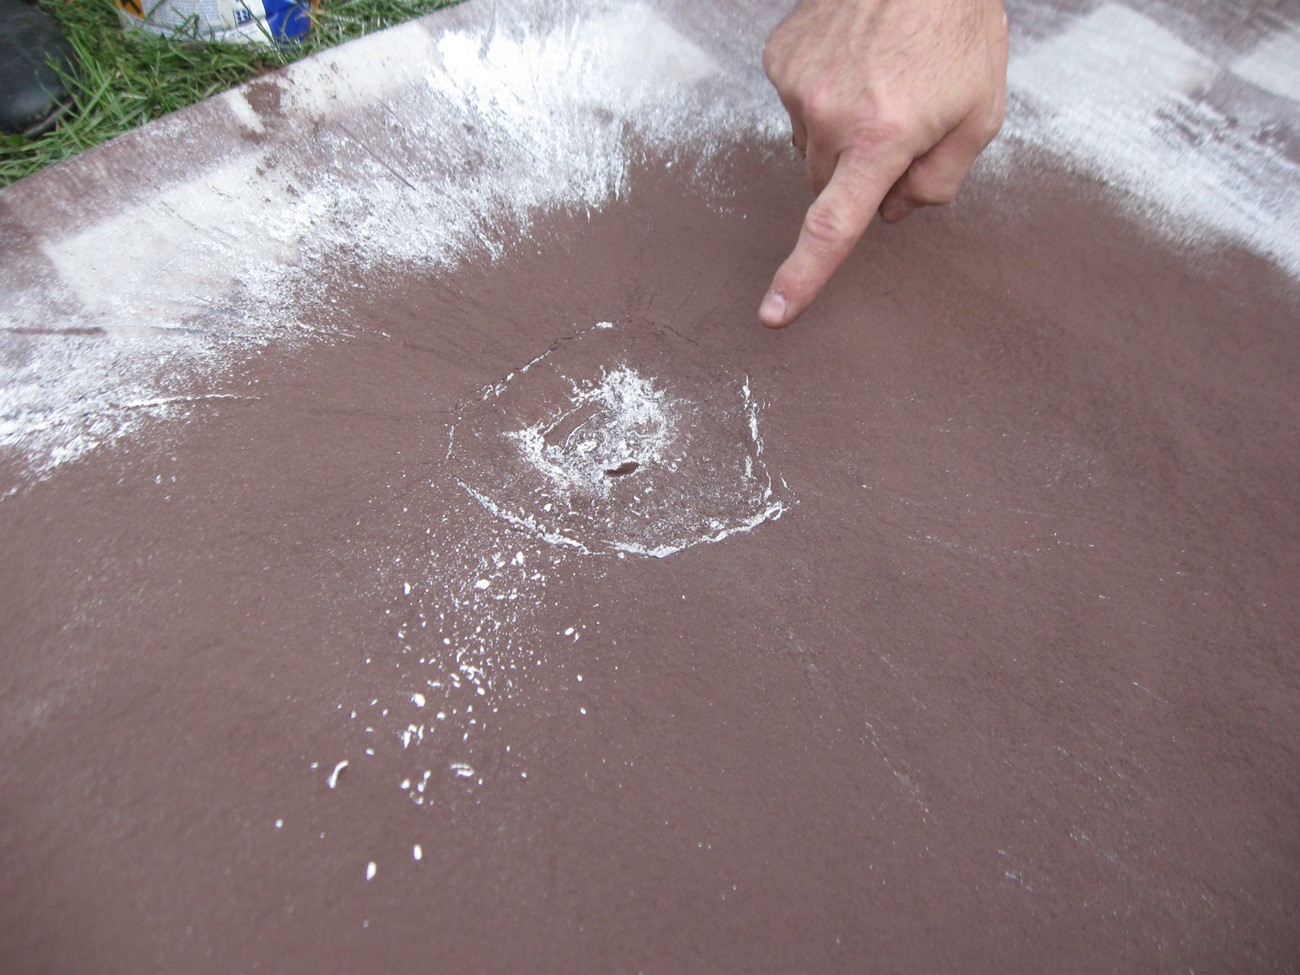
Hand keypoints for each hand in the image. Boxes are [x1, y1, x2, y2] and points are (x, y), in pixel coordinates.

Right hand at [759, 0, 1008, 327]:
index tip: (774, 313)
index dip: (804, 276)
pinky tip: (854, 60)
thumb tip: (891, 213)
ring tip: (880, 80)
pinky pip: (796, 101)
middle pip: (828, 184)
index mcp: (883, 137)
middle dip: (859, 173)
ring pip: (811, 144)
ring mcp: (799, 84)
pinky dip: (822, 93)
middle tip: (899, 125)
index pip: (834, 226)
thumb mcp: (981, 114)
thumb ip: (940, 181)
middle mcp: (831, 115)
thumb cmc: (959, 30)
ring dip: (840, 131)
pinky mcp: (781, 58)